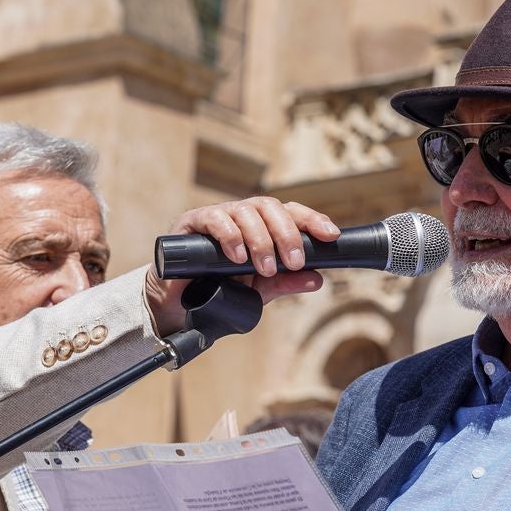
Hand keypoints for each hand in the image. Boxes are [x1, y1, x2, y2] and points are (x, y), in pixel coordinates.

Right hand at [145, 196, 339, 335]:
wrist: (180, 304)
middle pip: (271, 207)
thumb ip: (285, 283)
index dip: (312, 220)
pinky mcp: (193, 222)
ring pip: (246, 211)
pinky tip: (237, 257)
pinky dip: (230, 235)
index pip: (291, 213)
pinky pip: (214, 218)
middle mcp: (243, 216)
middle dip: (287, 234)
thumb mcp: (259, 290)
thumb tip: (317, 279)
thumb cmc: (221, 289)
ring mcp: (218, 216)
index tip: (331, 235)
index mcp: (262, 226)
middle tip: (294, 263)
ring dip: (261, 239)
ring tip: (265, 268)